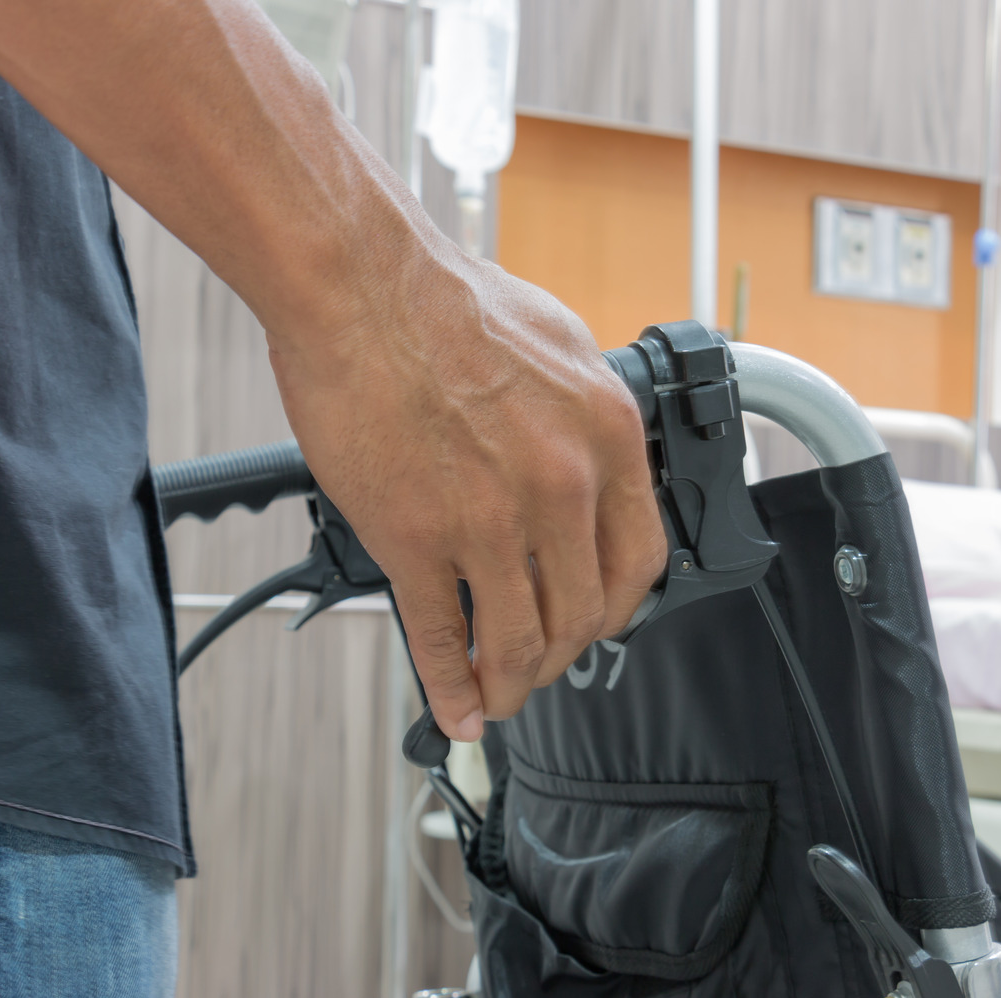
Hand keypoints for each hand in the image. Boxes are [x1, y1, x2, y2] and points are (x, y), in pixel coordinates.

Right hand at [267, 247, 665, 742]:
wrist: (360, 284)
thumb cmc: (449, 300)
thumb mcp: (563, 347)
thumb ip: (587, 421)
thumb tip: (595, 465)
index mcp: (606, 439)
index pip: (639, 562)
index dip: (617, 610)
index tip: (596, 624)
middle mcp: (560, 488)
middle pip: (581, 615)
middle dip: (562, 656)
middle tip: (541, 665)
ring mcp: (488, 521)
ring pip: (518, 641)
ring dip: (511, 684)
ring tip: (498, 697)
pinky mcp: (414, 539)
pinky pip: (441, 638)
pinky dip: (449, 688)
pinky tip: (454, 710)